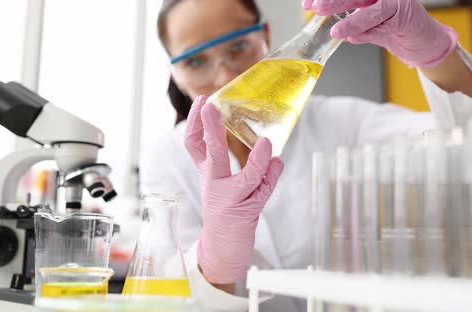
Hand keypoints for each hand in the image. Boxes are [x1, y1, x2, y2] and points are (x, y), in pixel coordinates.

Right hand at [184, 96, 284, 283]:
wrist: (223, 249)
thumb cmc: (229, 212)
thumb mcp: (230, 184)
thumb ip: (248, 166)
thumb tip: (269, 148)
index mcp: (208, 174)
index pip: (194, 145)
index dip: (194, 122)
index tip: (201, 101)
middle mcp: (214, 184)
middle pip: (210, 155)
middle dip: (210, 129)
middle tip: (209, 106)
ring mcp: (229, 200)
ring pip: (242, 180)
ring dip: (254, 162)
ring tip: (263, 142)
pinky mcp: (244, 214)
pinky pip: (260, 195)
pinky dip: (271, 178)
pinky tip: (277, 163)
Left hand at [302, 0, 457, 67]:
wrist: (421, 39)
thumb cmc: (392, 25)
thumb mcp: (366, 18)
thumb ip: (347, 16)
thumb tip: (319, 14)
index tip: (307, 4)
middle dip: (334, 1)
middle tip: (316, 8)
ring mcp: (398, 3)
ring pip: (373, 11)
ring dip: (352, 22)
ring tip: (335, 31)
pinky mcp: (407, 19)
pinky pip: (385, 28)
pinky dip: (368, 34)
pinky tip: (353, 39)